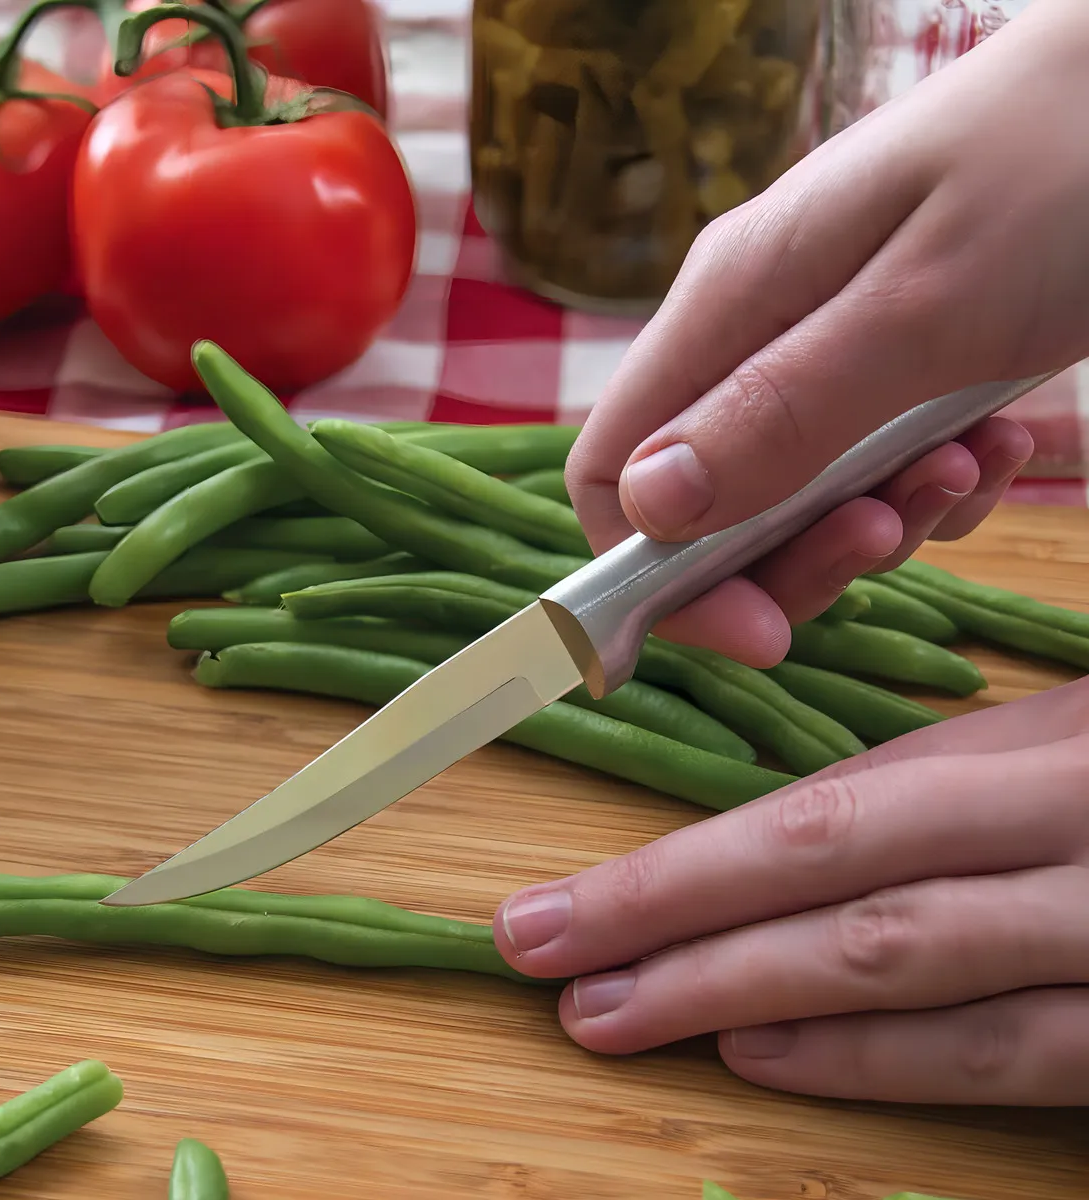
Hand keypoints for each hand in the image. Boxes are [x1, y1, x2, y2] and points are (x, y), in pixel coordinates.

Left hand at [492, 679, 1088, 1105]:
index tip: (561, 904)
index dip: (684, 866)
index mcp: (1050, 750)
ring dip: (743, 1006)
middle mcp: (1080, 842)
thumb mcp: (1076, 719)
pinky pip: (1014, 1059)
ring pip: (909, 982)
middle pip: (841, 894)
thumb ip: (970, 761)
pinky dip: (877, 1065)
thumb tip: (813, 820)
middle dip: (670, 935)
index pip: (826, 814)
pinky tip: (763, 1061)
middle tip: (536, 962)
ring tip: (612, 1018)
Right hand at [566, 0, 1088, 667]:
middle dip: (792, 557)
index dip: (658, 572)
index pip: (614, 472)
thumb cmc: (1060, 164)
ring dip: (881, 518)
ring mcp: (820, 348)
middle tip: (889, 540)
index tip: (756, 627)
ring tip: (966, 464)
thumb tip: (648, 508)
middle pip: (707, 506)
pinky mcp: (888, 362)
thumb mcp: (921, 308)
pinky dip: (933, 486)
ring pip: (795, 498)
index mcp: (727, 307)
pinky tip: (999, 443)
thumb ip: (778, 412)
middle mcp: (754, 334)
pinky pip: (873, 471)